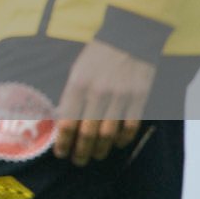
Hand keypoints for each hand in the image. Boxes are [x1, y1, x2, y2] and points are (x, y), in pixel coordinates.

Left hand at [54, 39, 154, 165]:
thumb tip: (60, 121)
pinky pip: (130, 126)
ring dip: (100, 150)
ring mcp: (120, 96)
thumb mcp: (76, 70)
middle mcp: (98, 93)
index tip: (60, 153)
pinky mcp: (139, 98)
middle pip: (87, 133)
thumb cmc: (97, 55)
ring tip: (95, 157)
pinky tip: (116, 144)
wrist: (129, 37)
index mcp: (78, 84)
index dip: (62, 142)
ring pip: (108, 134)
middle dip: (80, 151)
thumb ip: (70, 95)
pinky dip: (122, 139)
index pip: (67, 122)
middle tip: (77, 161)